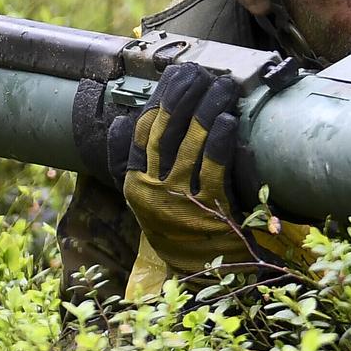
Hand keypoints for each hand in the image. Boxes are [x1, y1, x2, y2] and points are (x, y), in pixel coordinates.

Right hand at [106, 63, 275, 278]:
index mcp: (135, 184)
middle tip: (201, 74)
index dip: (159, 101)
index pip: (141, 134)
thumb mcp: (141, 199)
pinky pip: (216, 172)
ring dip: (207, 112)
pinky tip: (228, 122)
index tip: (176, 76)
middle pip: (166, 134)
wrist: (196, 275)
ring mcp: (183, 202)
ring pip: (191, 147)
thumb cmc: (173, 227)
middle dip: (183, 99)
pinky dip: (221, 144)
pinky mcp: (212, 213)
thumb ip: (128, 162)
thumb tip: (122, 122)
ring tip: (223, 88)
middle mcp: (154, 192)